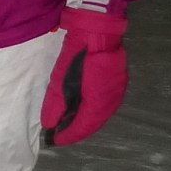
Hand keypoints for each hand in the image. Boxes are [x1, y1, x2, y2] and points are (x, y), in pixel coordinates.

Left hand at [41, 6, 126, 145]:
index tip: (54, 141)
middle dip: (76, 130)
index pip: (83, 127)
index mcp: (98, 103)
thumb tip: (50, 125)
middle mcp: (112, 102)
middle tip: (60, 134)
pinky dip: (93, 110)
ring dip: (85, 121)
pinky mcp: (119, 83)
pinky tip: (82, 108)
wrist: (99, 29)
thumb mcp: (60, 79)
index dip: (68, 136)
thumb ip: (56, 104)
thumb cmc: (77, 53)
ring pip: (100, 115)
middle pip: (93, 124)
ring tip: (68, 123)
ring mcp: (118, 92)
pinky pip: (105, 105)